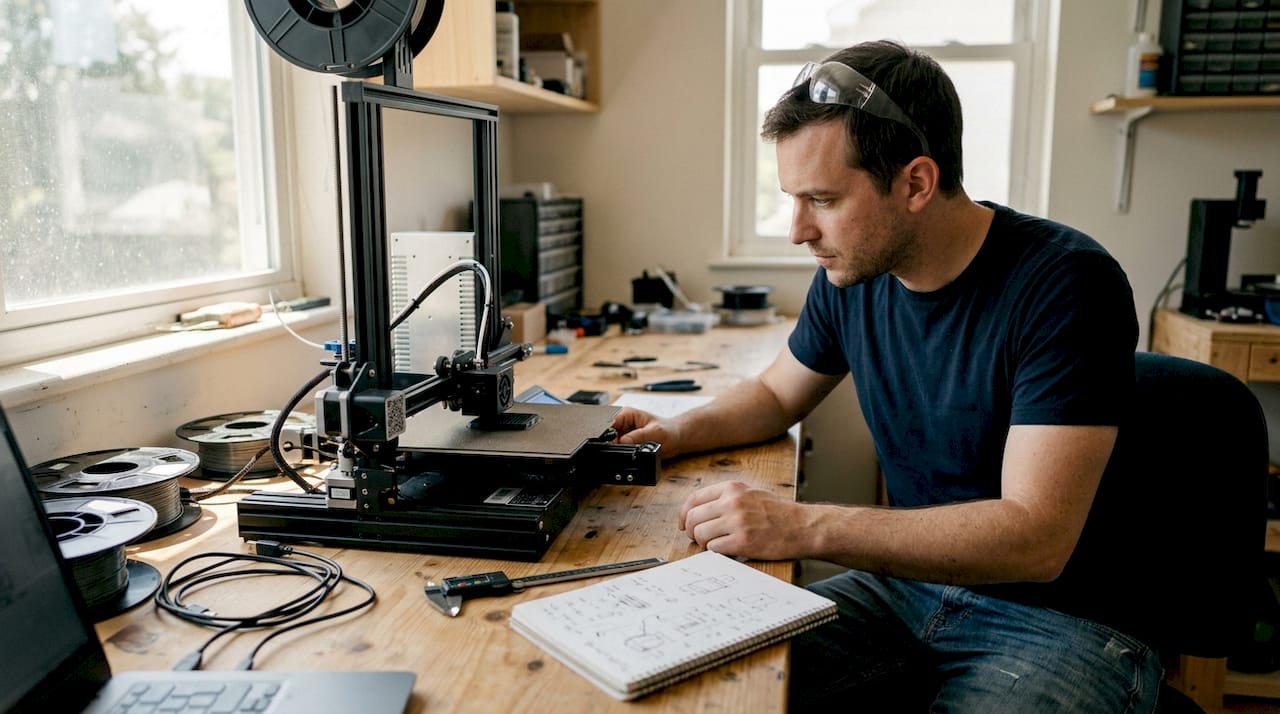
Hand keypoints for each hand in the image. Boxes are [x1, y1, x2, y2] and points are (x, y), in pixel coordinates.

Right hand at [612, 407, 682, 456]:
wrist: (676, 439)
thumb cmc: (669, 430)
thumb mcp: (655, 432)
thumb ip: (638, 436)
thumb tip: (622, 442)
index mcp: (626, 414)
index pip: (608, 422)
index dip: (606, 433)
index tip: (610, 443)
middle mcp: (623, 423)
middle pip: (606, 435)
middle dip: (612, 444)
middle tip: (625, 449)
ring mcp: (623, 434)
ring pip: (610, 444)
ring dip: (617, 450)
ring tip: (633, 450)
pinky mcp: (626, 443)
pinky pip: (618, 450)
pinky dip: (622, 454)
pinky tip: (631, 455)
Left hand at [679, 480, 804, 559]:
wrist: (803, 527)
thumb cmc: (779, 513)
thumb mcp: (751, 494)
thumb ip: (727, 498)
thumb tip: (701, 511)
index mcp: (732, 488)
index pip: (694, 498)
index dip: (685, 514)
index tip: (684, 524)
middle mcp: (732, 502)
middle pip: (693, 517)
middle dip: (692, 531)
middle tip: (699, 538)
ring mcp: (737, 521)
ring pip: (700, 534)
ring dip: (704, 543)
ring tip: (715, 545)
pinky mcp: (742, 541)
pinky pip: (714, 548)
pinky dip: (716, 552)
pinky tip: (727, 551)